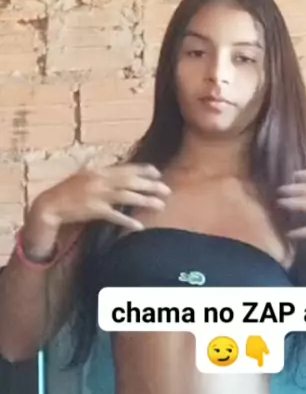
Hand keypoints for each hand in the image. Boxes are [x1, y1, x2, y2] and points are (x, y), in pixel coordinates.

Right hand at [30, 163, 171, 233]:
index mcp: (99, 171)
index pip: (126, 168)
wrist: (51, 205)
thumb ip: (103, 174)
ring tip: (160, 206)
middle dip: (150, 185)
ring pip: (127, 196)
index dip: (143, 170)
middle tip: (167, 190)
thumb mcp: (86, 176)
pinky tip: (139, 226)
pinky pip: (115, 216)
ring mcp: (98, 195)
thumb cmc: (69, 192)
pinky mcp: (94, 210)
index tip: (158, 172)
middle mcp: (100, 180)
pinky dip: (127, 221)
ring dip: (145, 201)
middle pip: (131, 181)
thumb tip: (120, 174)